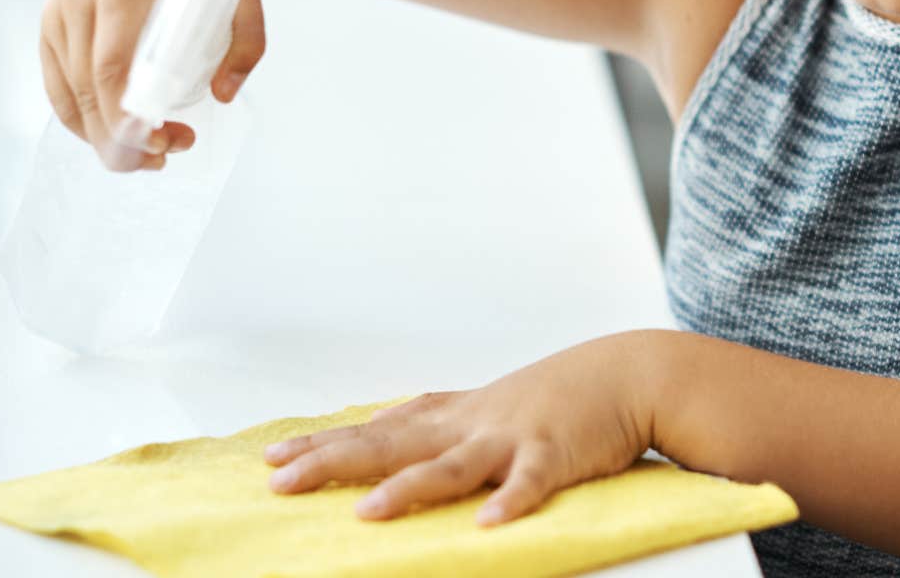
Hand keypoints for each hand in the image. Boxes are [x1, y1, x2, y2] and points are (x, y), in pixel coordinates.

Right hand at [37, 0, 265, 171]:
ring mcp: (57, 10)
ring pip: (69, 96)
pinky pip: (59, 88)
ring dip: (106, 137)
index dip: (126, 117)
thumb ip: (246, 42)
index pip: (111, 67)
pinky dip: (84, 120)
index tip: (160, 144)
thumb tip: (223, 96)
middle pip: (88, 89)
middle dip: (122, 139)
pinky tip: (116, 135)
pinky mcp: (48, 23)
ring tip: (152, 154)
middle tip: (166, 158)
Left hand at [263, 331, 664, 525]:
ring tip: (367, 513)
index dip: (324, 442)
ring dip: (410, 489)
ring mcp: (510, 437)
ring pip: (451, 466)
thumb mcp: (486, 401)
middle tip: (281, 482)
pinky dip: (510, 502)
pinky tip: (488, 525)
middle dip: (334, 462)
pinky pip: (529, 483)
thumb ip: (435, 414)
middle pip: (392, 443)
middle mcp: (471, 423)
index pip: (375, 429)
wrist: (627, 373)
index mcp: (453, 416)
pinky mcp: (554, 454)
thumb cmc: (556, 395)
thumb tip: (379, 419)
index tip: (271, 457)